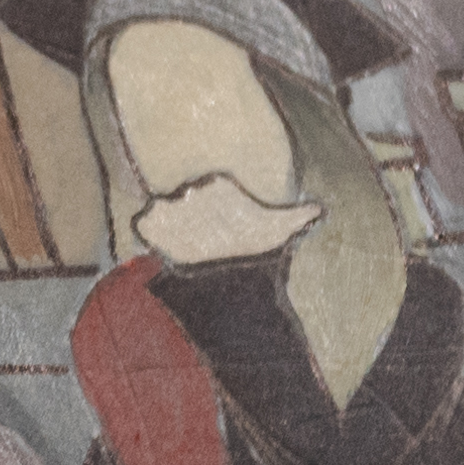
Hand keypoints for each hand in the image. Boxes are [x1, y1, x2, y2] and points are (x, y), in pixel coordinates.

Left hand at [132, 172, 322, 266]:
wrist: (230, 282)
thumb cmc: (260, 254)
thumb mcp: (284, 230)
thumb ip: (302, 215)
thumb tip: (321, 210)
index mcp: (218, 182)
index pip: (207, 190)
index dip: (212, 213)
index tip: (220, 232)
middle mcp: (190, 188)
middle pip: (183, 200)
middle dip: (189, 219)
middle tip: (201, 243)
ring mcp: (167, 205)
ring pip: (161, 209)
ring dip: (168, 225)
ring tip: (185, 247)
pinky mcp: (148, 225)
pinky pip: (142, 224)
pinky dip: (149, 234)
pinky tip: (165, 248)